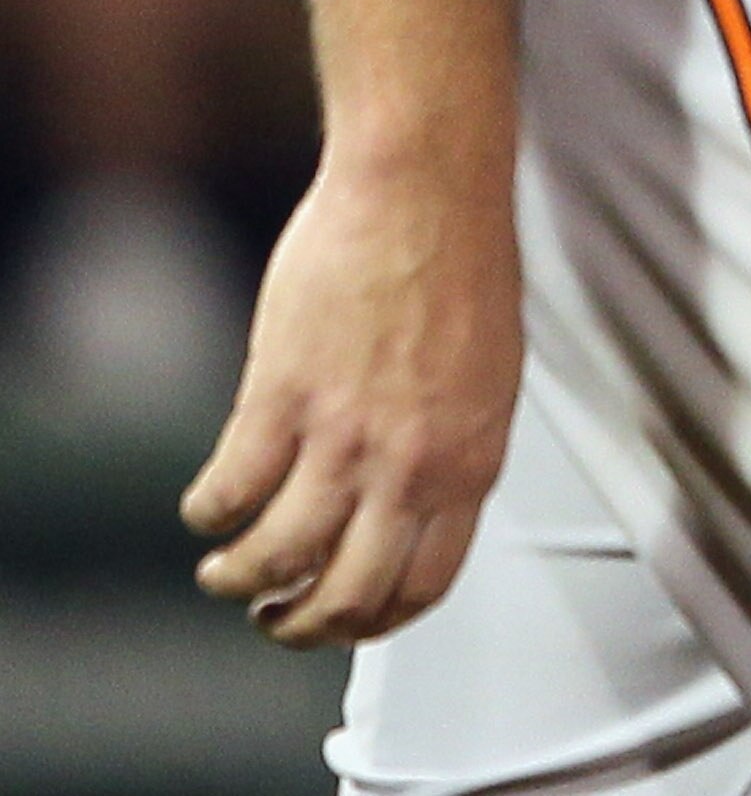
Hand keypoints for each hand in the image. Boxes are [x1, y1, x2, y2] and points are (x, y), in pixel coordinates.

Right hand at [181, 151, 521, 648]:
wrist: (426, 181)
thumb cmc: (462, 255)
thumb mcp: (488, 373)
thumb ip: (452, 447)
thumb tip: (413, 504)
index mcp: (471, 460)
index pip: (423, 586)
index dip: (374, 619)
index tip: (344, 617)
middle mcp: (409, 465)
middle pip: (346, 597)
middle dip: (301, 624)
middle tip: (275, 616)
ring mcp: (343, 436)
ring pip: (275, 560)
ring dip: (239, 580)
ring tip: (226, 571)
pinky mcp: (282, 398)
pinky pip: (229, 493)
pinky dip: (209, 514)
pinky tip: (207, 506)